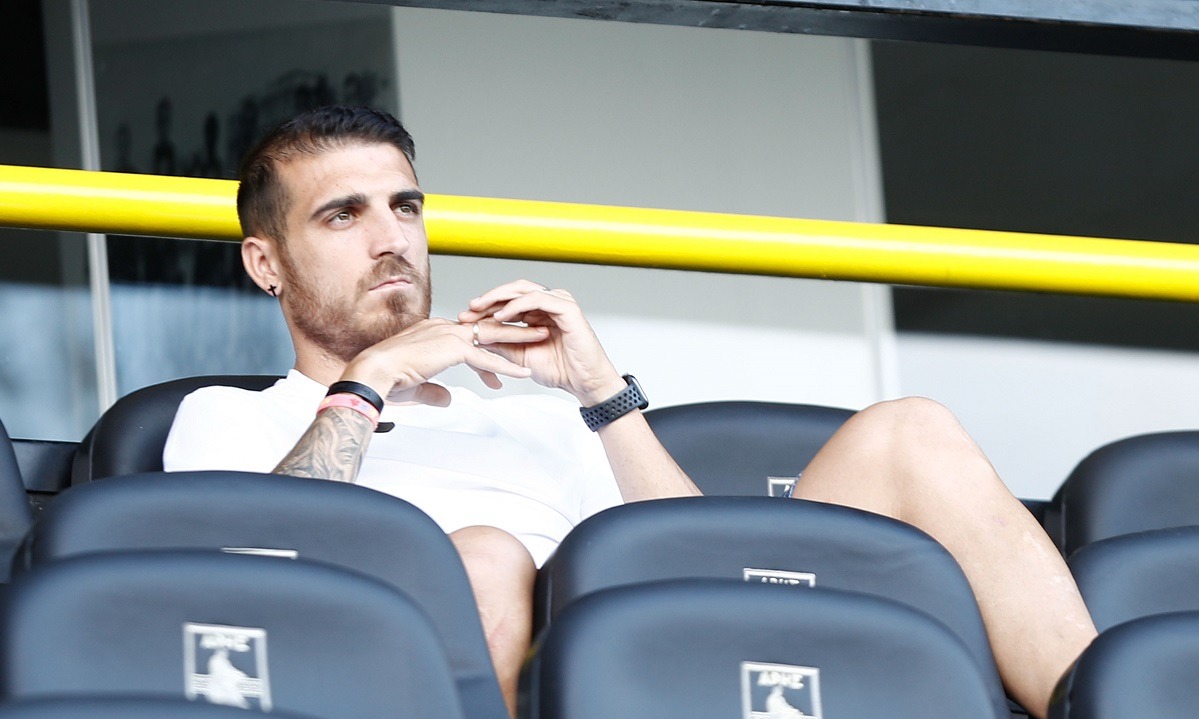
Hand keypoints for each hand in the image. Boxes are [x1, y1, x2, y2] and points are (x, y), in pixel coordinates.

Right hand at [339, 316, 549, 406]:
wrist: (374, 374)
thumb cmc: (389, 380)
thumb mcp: (417, 386)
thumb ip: (435, 391)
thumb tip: (448, 399)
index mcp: (435, 332)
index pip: (470, 337)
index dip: (490, 348)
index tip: (506, 357)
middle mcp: (444, 328)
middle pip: (487, 327)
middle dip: (514, 329)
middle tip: (536, 330)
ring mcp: (449, 335)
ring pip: (493, 336)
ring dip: (520, 339)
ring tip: (543, 339)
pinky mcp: (452, 348)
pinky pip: (486, 357)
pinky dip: (506, 366)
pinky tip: (522, 373)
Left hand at [458, 280, 625, 404]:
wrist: (584, 383)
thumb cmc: (561, 369)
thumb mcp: (520, 356)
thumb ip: (501, 342)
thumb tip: (475, 334)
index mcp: (539, 313)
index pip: (509, 301)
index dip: (486, 307)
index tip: (465, 317)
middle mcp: (549, 304)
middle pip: (514, 290)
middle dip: (489, 298)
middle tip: (469, 308)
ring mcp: (559, 303)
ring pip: (524, 290)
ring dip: (499, 298)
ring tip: (480, 308)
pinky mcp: (568, 309)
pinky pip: (538, 299)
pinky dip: (518, 305)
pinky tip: (502, 315)